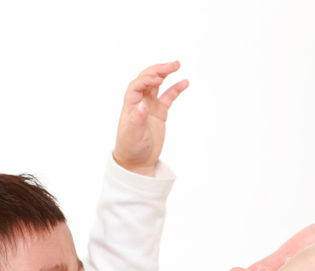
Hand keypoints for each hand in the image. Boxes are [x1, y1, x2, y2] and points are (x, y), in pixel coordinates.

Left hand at [113, 61, 187, 175]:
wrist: (136, 161)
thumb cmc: (130, 148)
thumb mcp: (132, 135)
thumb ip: (137, 120)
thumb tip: (142, 106)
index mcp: (130, 106)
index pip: (137, 85)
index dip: (147, 79)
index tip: (159, 80)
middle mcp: (139, 102)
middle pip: (147, 80)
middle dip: (158, 70)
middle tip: (173, 65)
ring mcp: (150, 106)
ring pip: (157, 85)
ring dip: (165, 74)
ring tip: (177, 65)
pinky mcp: (159, 113)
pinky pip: (168, 96)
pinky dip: (175, 89)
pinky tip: (184, 82)